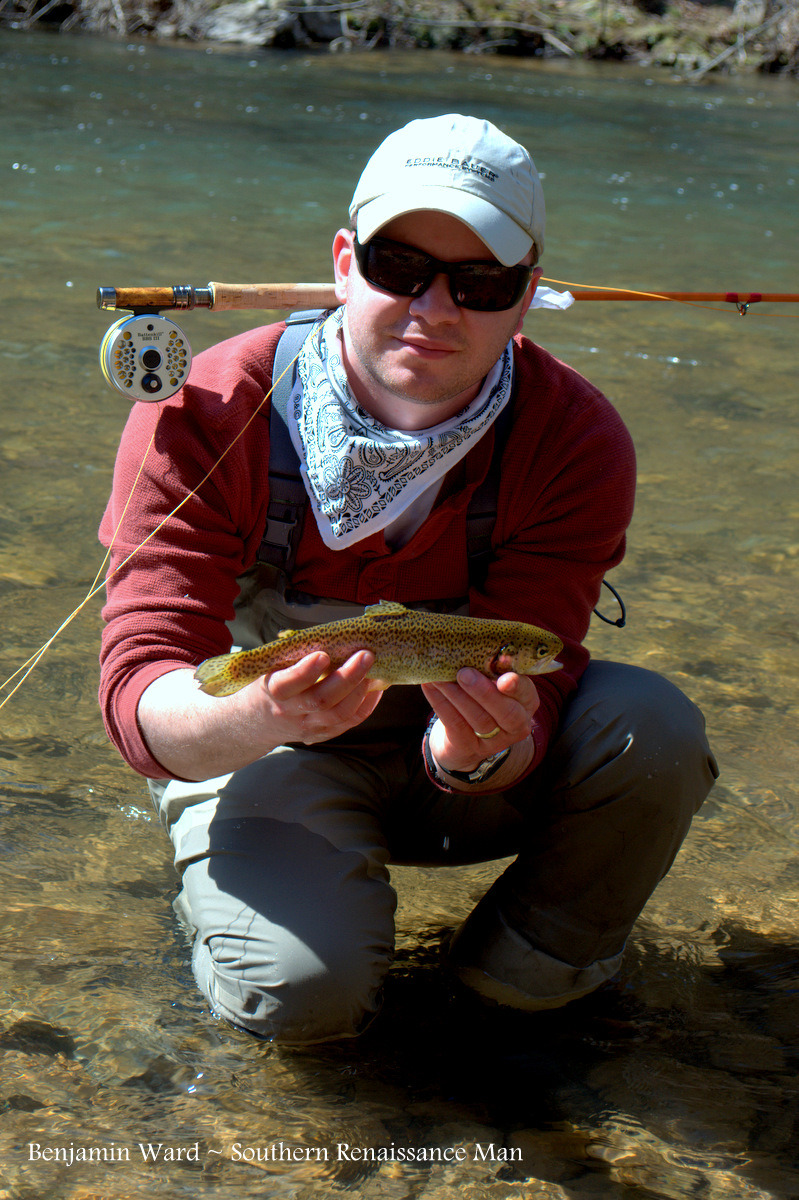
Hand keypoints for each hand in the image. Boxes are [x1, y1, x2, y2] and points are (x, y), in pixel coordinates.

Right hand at [254, 649, 382, 745]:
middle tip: (365, 655)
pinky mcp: (323, 735)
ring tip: (374, 669)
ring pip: (339, 714)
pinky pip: (350, 722)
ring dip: (360, 691)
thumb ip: (295, 655)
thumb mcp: (270, 668)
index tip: (322, 655)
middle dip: (347, 677)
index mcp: (272, 691)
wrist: (257, 722)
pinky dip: (367, 704)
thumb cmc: (270, 683)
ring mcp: (308, 727)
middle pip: (321, 701)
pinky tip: (377, 686)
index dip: (305, 671)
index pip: (286, 684)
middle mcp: (290, 712)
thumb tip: (333, 636)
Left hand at [421, 668, 539, 775]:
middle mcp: (517, 724)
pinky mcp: (468, 748)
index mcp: (526, 701)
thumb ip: (489, 668)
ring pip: (479, 719)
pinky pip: (455, 724)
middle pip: (506, 712)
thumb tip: (469, 646)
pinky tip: (430, 686)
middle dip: (484, 692)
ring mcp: (494, 741)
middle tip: (463, 673)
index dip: (516, 686)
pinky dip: (441, 703)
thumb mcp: (492, 682)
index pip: (526, 693)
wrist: (462, 738)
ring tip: (440, 677)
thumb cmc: (481, 698)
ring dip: (457, 695)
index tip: (504, 677)